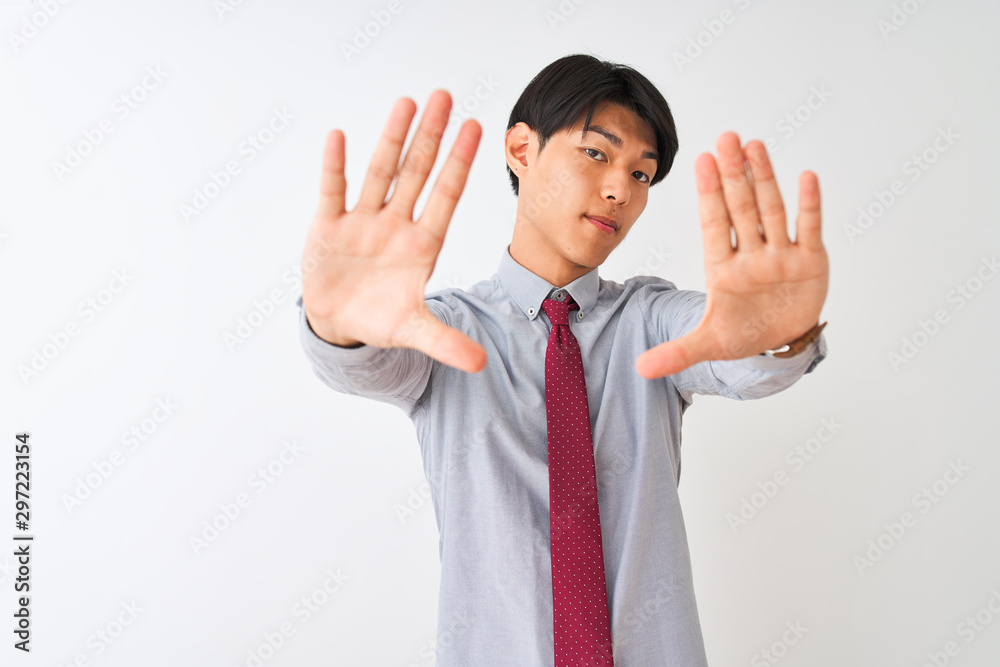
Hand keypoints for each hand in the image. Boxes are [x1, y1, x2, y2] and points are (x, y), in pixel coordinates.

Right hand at [300, 90, 487, 373]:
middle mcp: (395, 224)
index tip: (475, 127)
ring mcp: (362, 222)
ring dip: (391, 139)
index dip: (459, 163)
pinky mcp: (328, 226)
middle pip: (416, 172)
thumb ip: (444, 342)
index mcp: (422, 244)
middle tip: (444, 95)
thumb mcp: (412, 330)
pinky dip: (335, 167)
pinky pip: (333, 192)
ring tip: (406, 102)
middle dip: (430, 136)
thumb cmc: (379, 319)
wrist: (338, 324)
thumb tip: (479, 365)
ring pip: (379, 173)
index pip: (446, 196)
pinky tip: (339, 137)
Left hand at [635, 132, 828, 378]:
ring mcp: (780, 255)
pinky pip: (808, 229)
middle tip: (726, 137)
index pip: (715, 224)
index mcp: (724, 268)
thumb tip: (641, 370)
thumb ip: (676, 353)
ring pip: (772, 211)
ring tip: (755, 145)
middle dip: (734, 174)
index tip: (702, 161)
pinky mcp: (810, 262)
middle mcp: (751, 255)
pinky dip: (809, 206)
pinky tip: (806, 177)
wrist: (779, 343)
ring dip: (765, 179)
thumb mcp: (708, 344)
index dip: (709, 193)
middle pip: (741, 208)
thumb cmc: (743, 333)